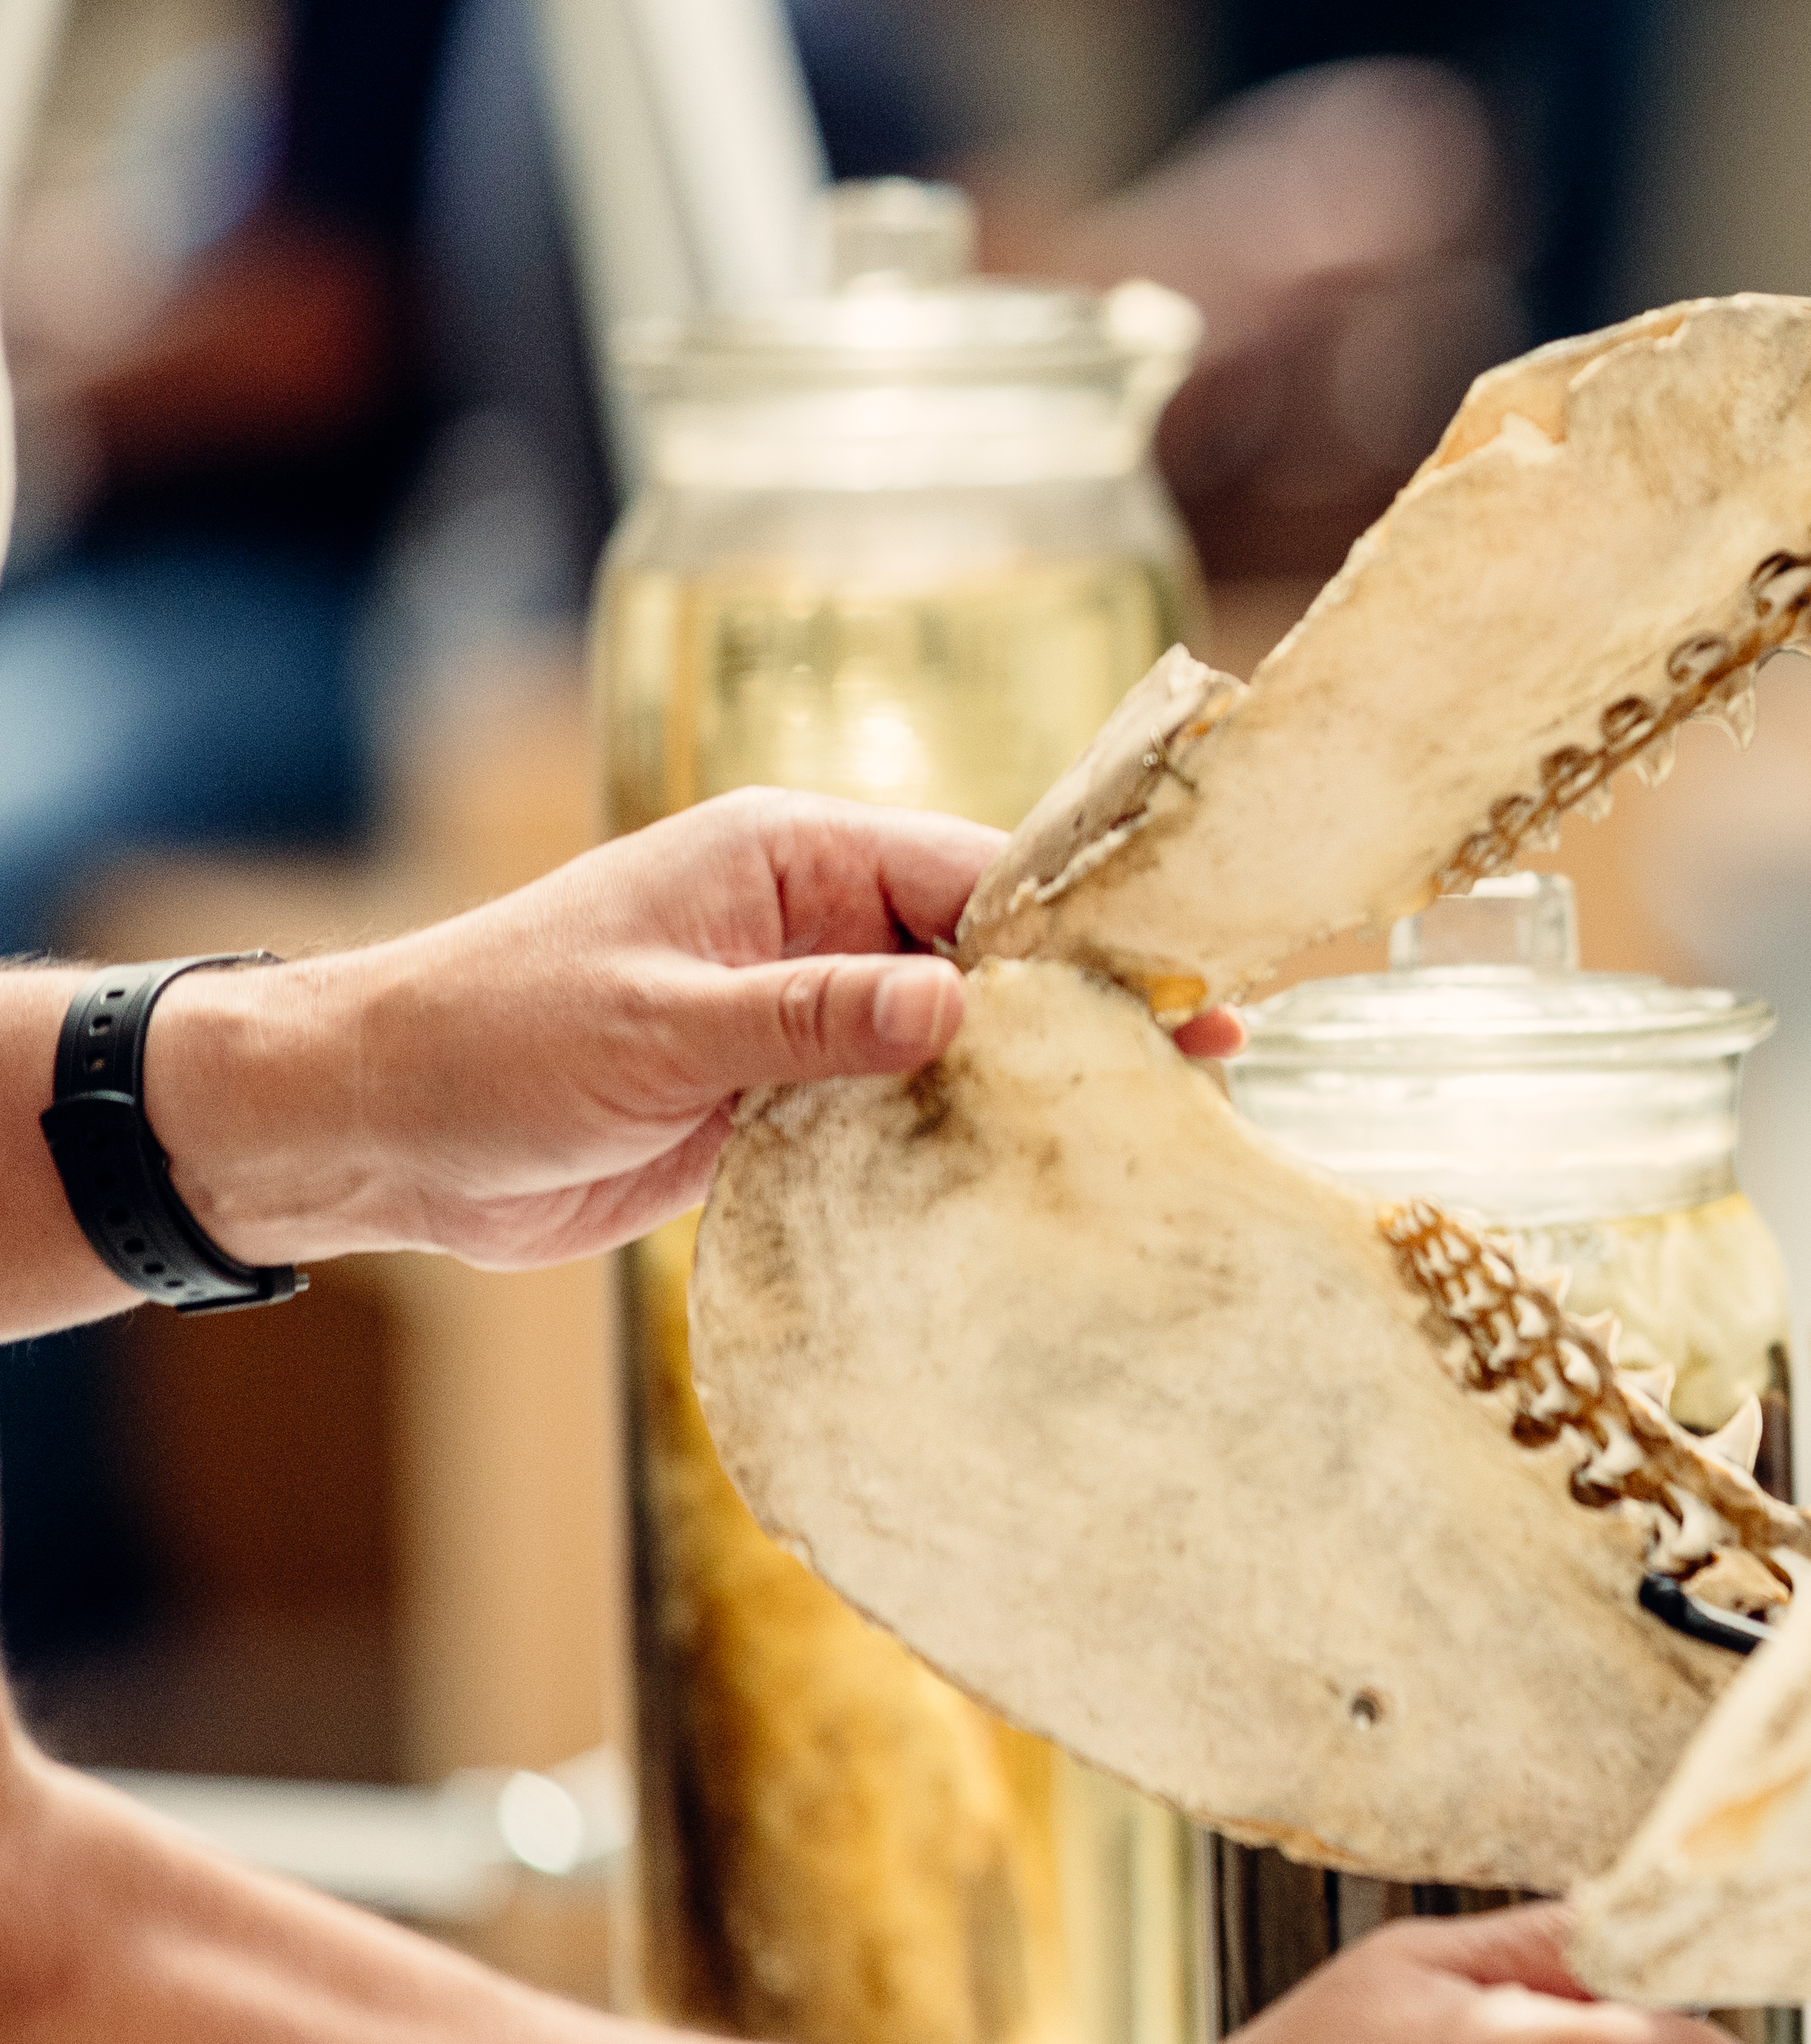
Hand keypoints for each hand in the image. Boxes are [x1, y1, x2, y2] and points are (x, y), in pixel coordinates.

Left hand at [152, 791, 1228, 1275]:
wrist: (371, 1132)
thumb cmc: (489, 1045)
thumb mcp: (657, 1026)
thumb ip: (808, 1018)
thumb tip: (951, 1005)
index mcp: (789, 860)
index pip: (974, 875)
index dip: (1079, 934)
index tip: (1178, 985)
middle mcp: (810, 926)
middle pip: (986, 958)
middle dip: (1082, 1012)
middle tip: (1207, 1070)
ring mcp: (800, 1014)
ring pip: (953, 1041)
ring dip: (1029, 1086)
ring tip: (1151, 1133)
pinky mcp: (779, 1099)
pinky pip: (899, 1112)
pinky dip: (958, 1144)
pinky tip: (1033, 1183)